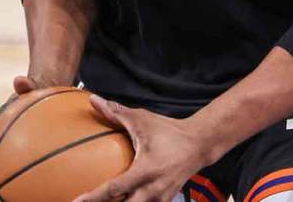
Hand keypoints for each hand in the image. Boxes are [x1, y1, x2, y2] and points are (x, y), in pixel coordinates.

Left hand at [72, 95, 212, 201]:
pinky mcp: (164, 201)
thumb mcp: (142, 120)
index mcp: (145, 171)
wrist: (199, 144)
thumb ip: (116, 113)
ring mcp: (160, 198)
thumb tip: (94, 100)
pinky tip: (121, 201)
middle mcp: (152, 190)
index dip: (93, 198)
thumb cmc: (168, 131)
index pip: (114, 189)